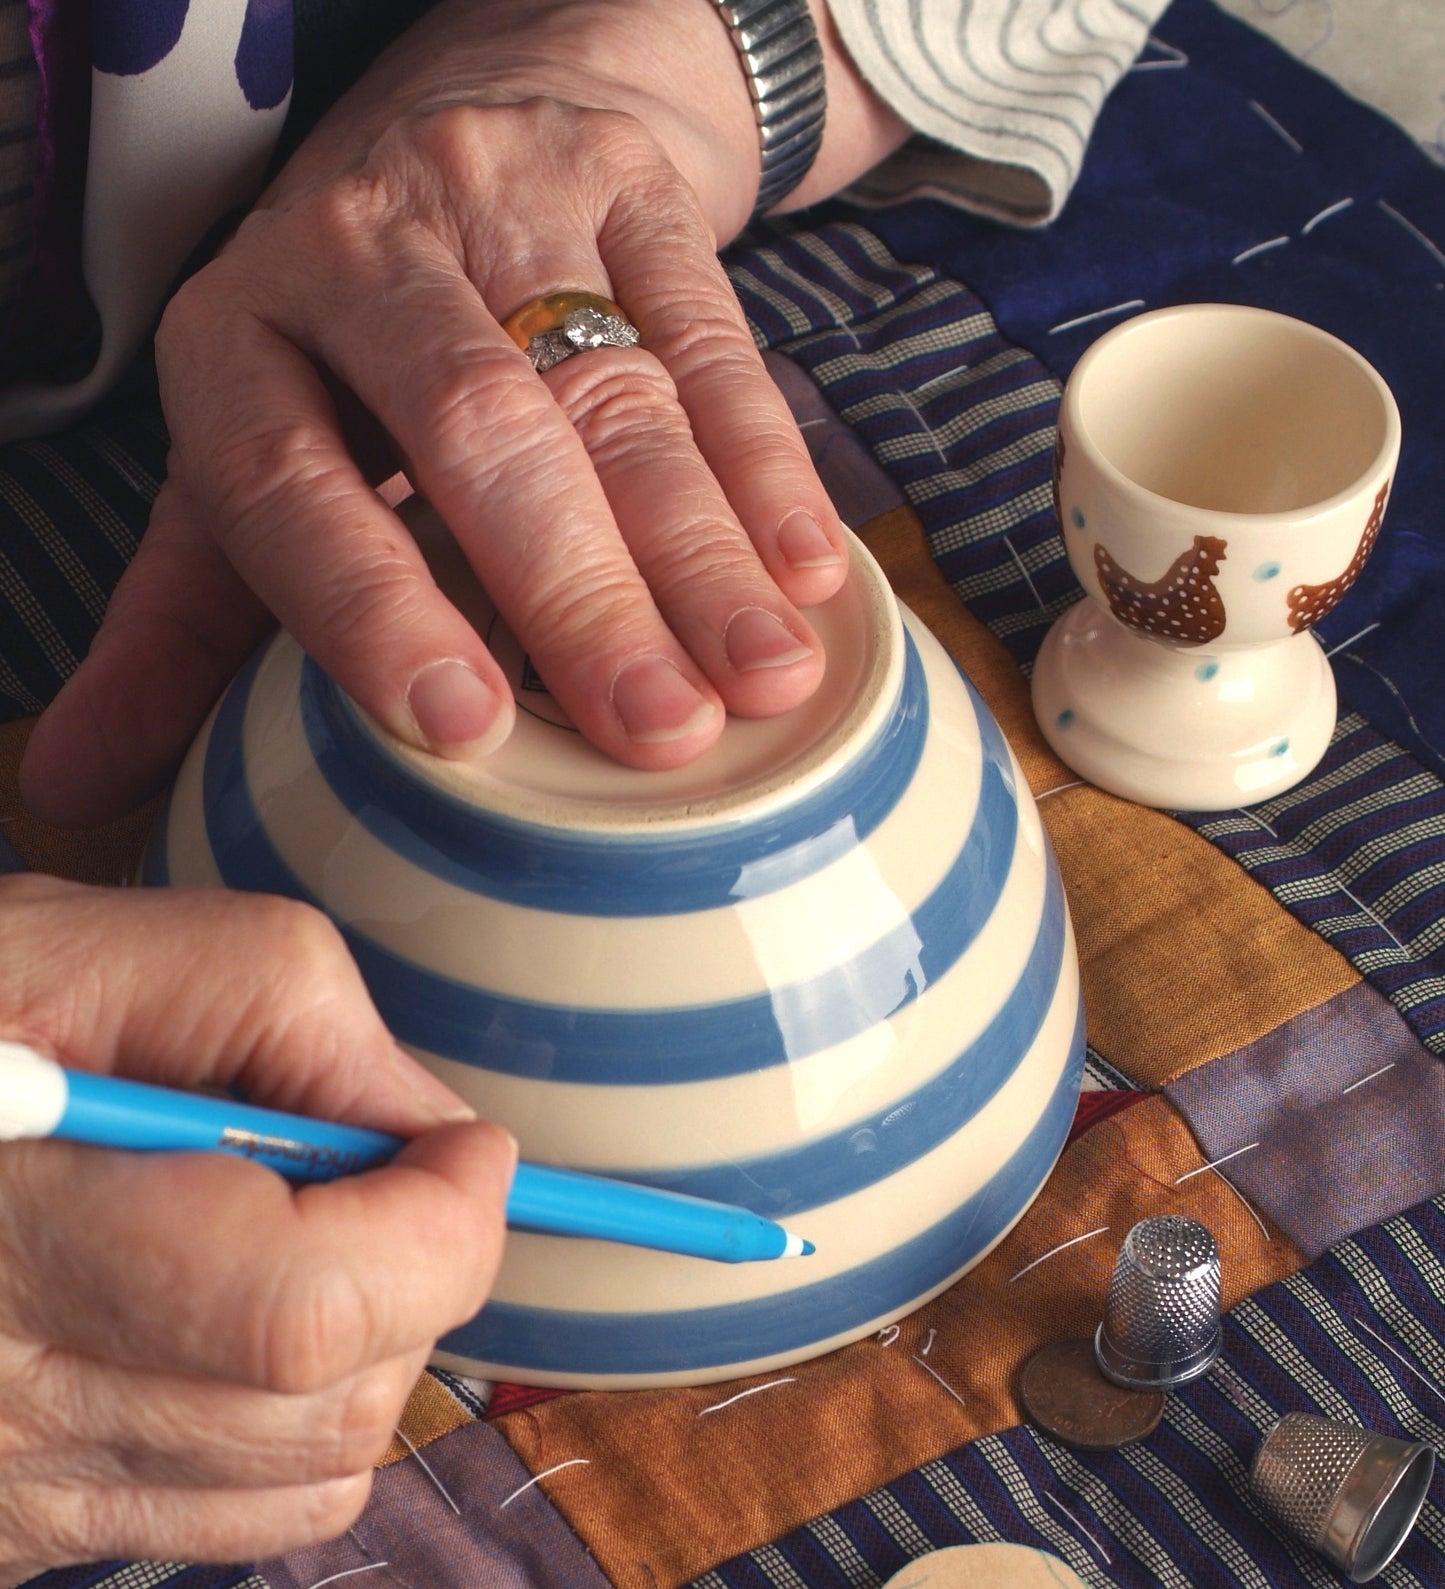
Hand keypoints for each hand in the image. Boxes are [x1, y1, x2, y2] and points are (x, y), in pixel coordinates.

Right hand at [0, 876, 512, 1582]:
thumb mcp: (40, 943)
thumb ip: (259, 997)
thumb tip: (419, 1124)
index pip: (306, 1305)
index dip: (437, 1227)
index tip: (465, 1149)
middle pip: (327, 1405)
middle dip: (418, 1280)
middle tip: (386, 1176)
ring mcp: (5, 1493)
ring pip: (305, 1482)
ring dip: (364, 1352)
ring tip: (299, 1234)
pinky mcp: (11, 1533)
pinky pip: (229, 1522)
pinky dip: (287, 1429)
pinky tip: (226, 1324)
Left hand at [19, 0, 904, 825]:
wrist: (468, 122)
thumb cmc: (340, 360)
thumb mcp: (246, 467)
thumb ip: (179, 631)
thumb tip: (81, 786)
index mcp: (235, 339)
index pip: (289, 479)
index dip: (373, 602)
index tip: (465, 723)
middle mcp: (358, 253)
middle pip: (478, 430)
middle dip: (577, 590)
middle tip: (656, 731)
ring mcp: (508, 204)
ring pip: (617, 391)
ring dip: (701, 551)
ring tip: (763, 682)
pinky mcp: (635, 187)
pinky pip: (719, 336)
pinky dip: (771, 465)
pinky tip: (811, 574)